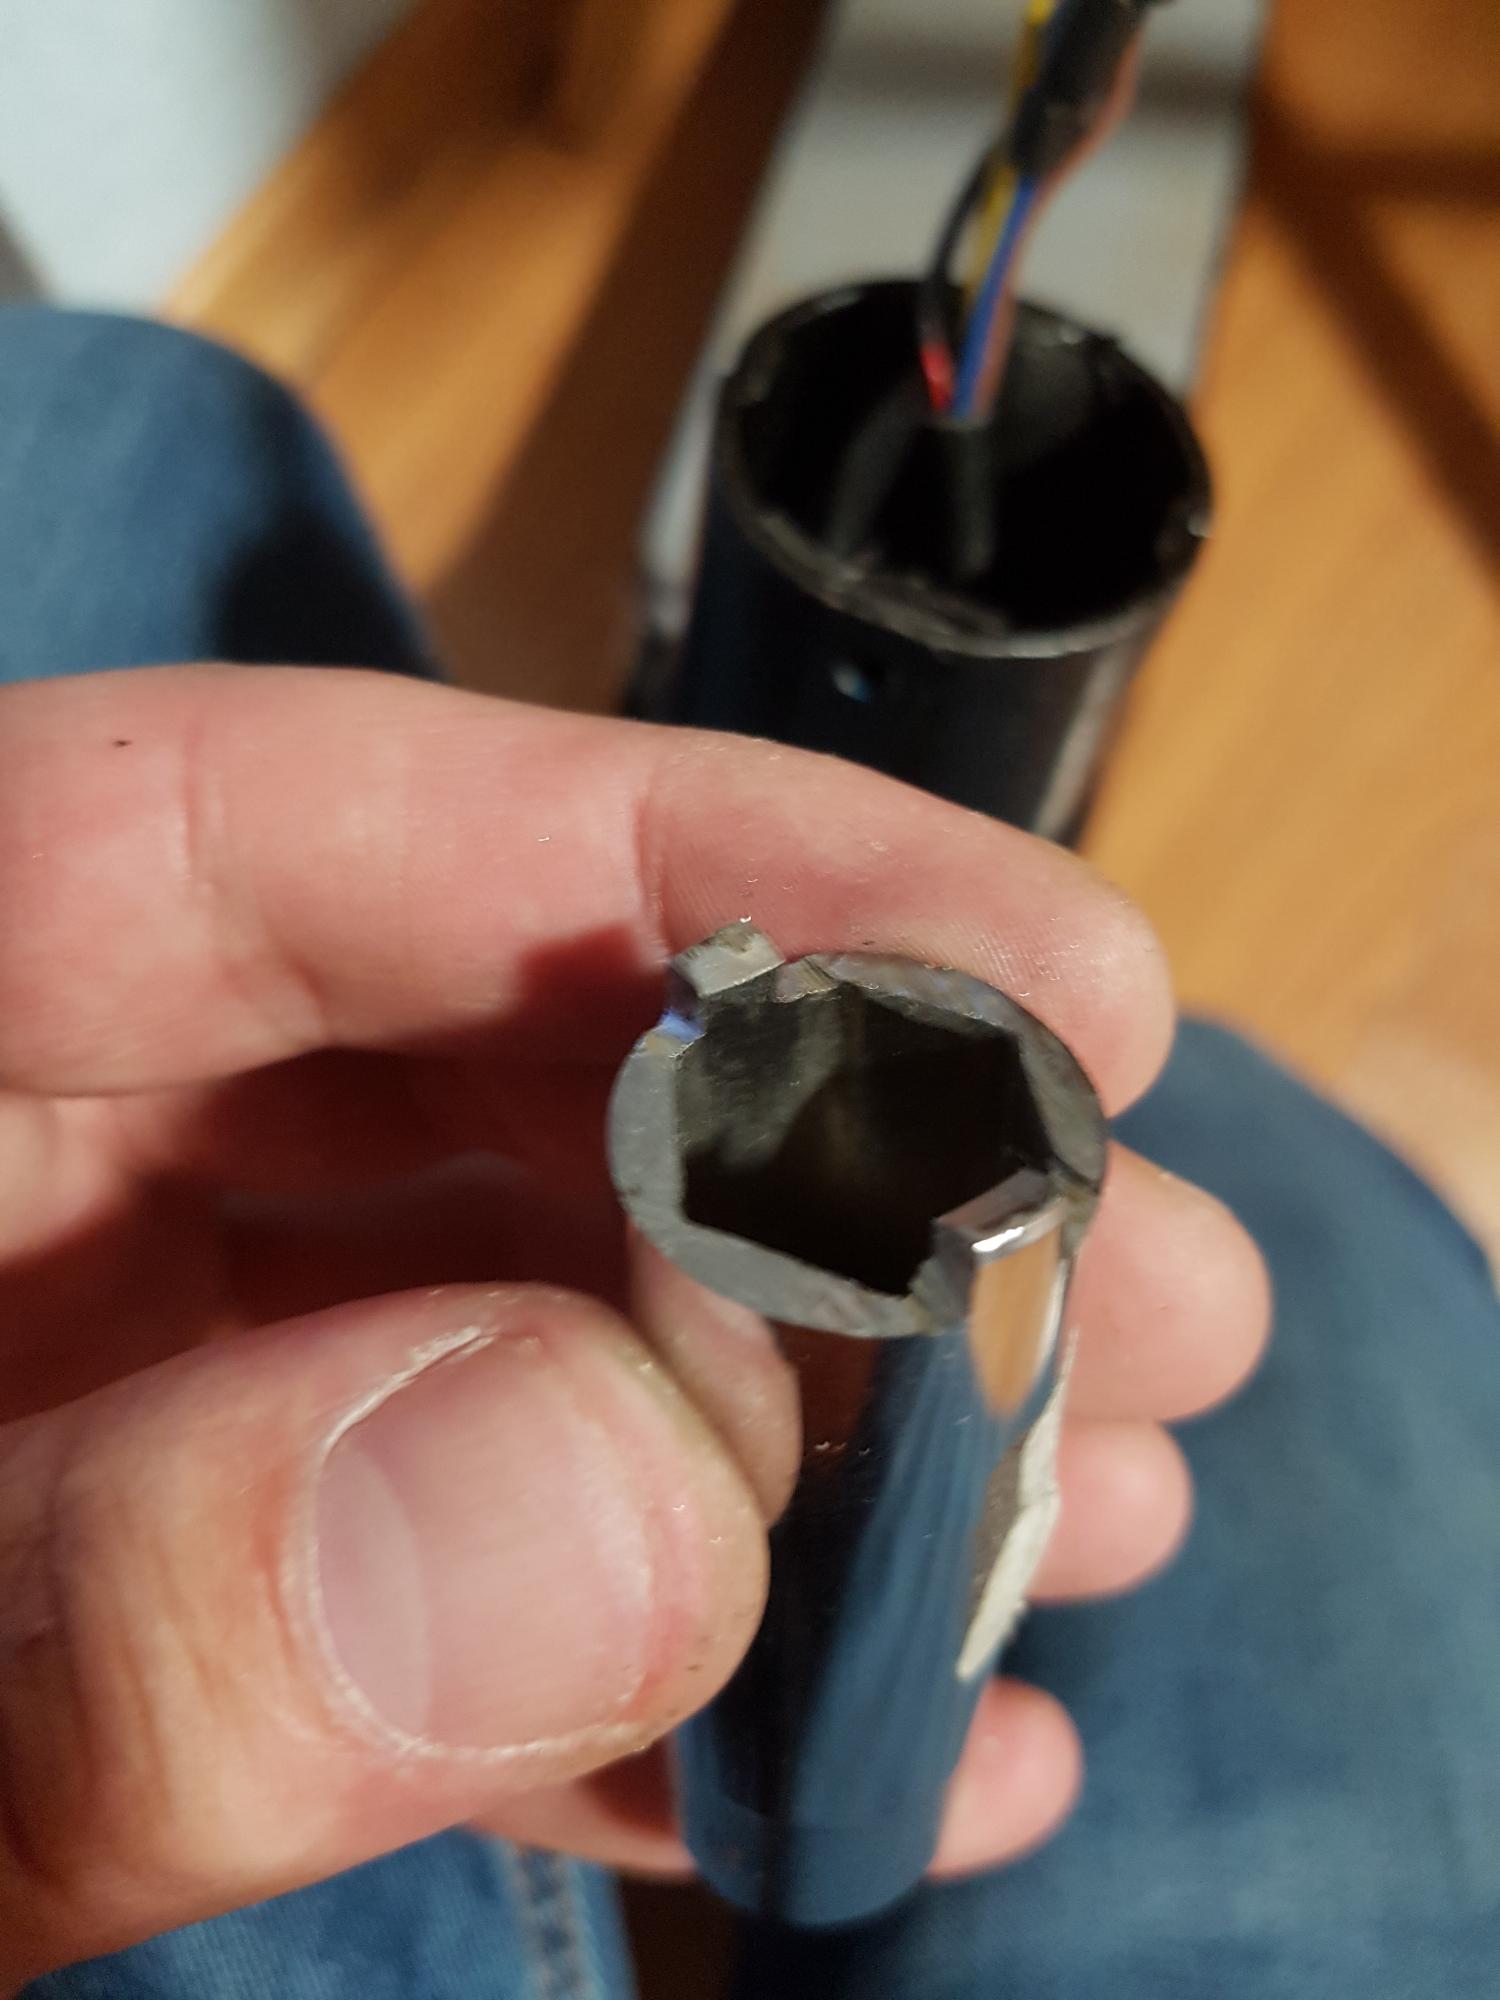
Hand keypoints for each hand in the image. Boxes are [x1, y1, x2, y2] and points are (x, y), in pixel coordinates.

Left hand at [0, 666, 1267, 1980]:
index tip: (1041, 973)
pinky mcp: (150, 1575)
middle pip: (464, 1080)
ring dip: (809, 1439)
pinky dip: (660, 1665)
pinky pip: (438, 1559)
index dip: (691, 866)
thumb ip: (87, 1646)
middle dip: (838, 1188)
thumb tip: (601, 1501)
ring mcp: (80, 1383)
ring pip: (507, 1319)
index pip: (280, 834)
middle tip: (1143, 1292)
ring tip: (1083, 1508)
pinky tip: (888, 1743)